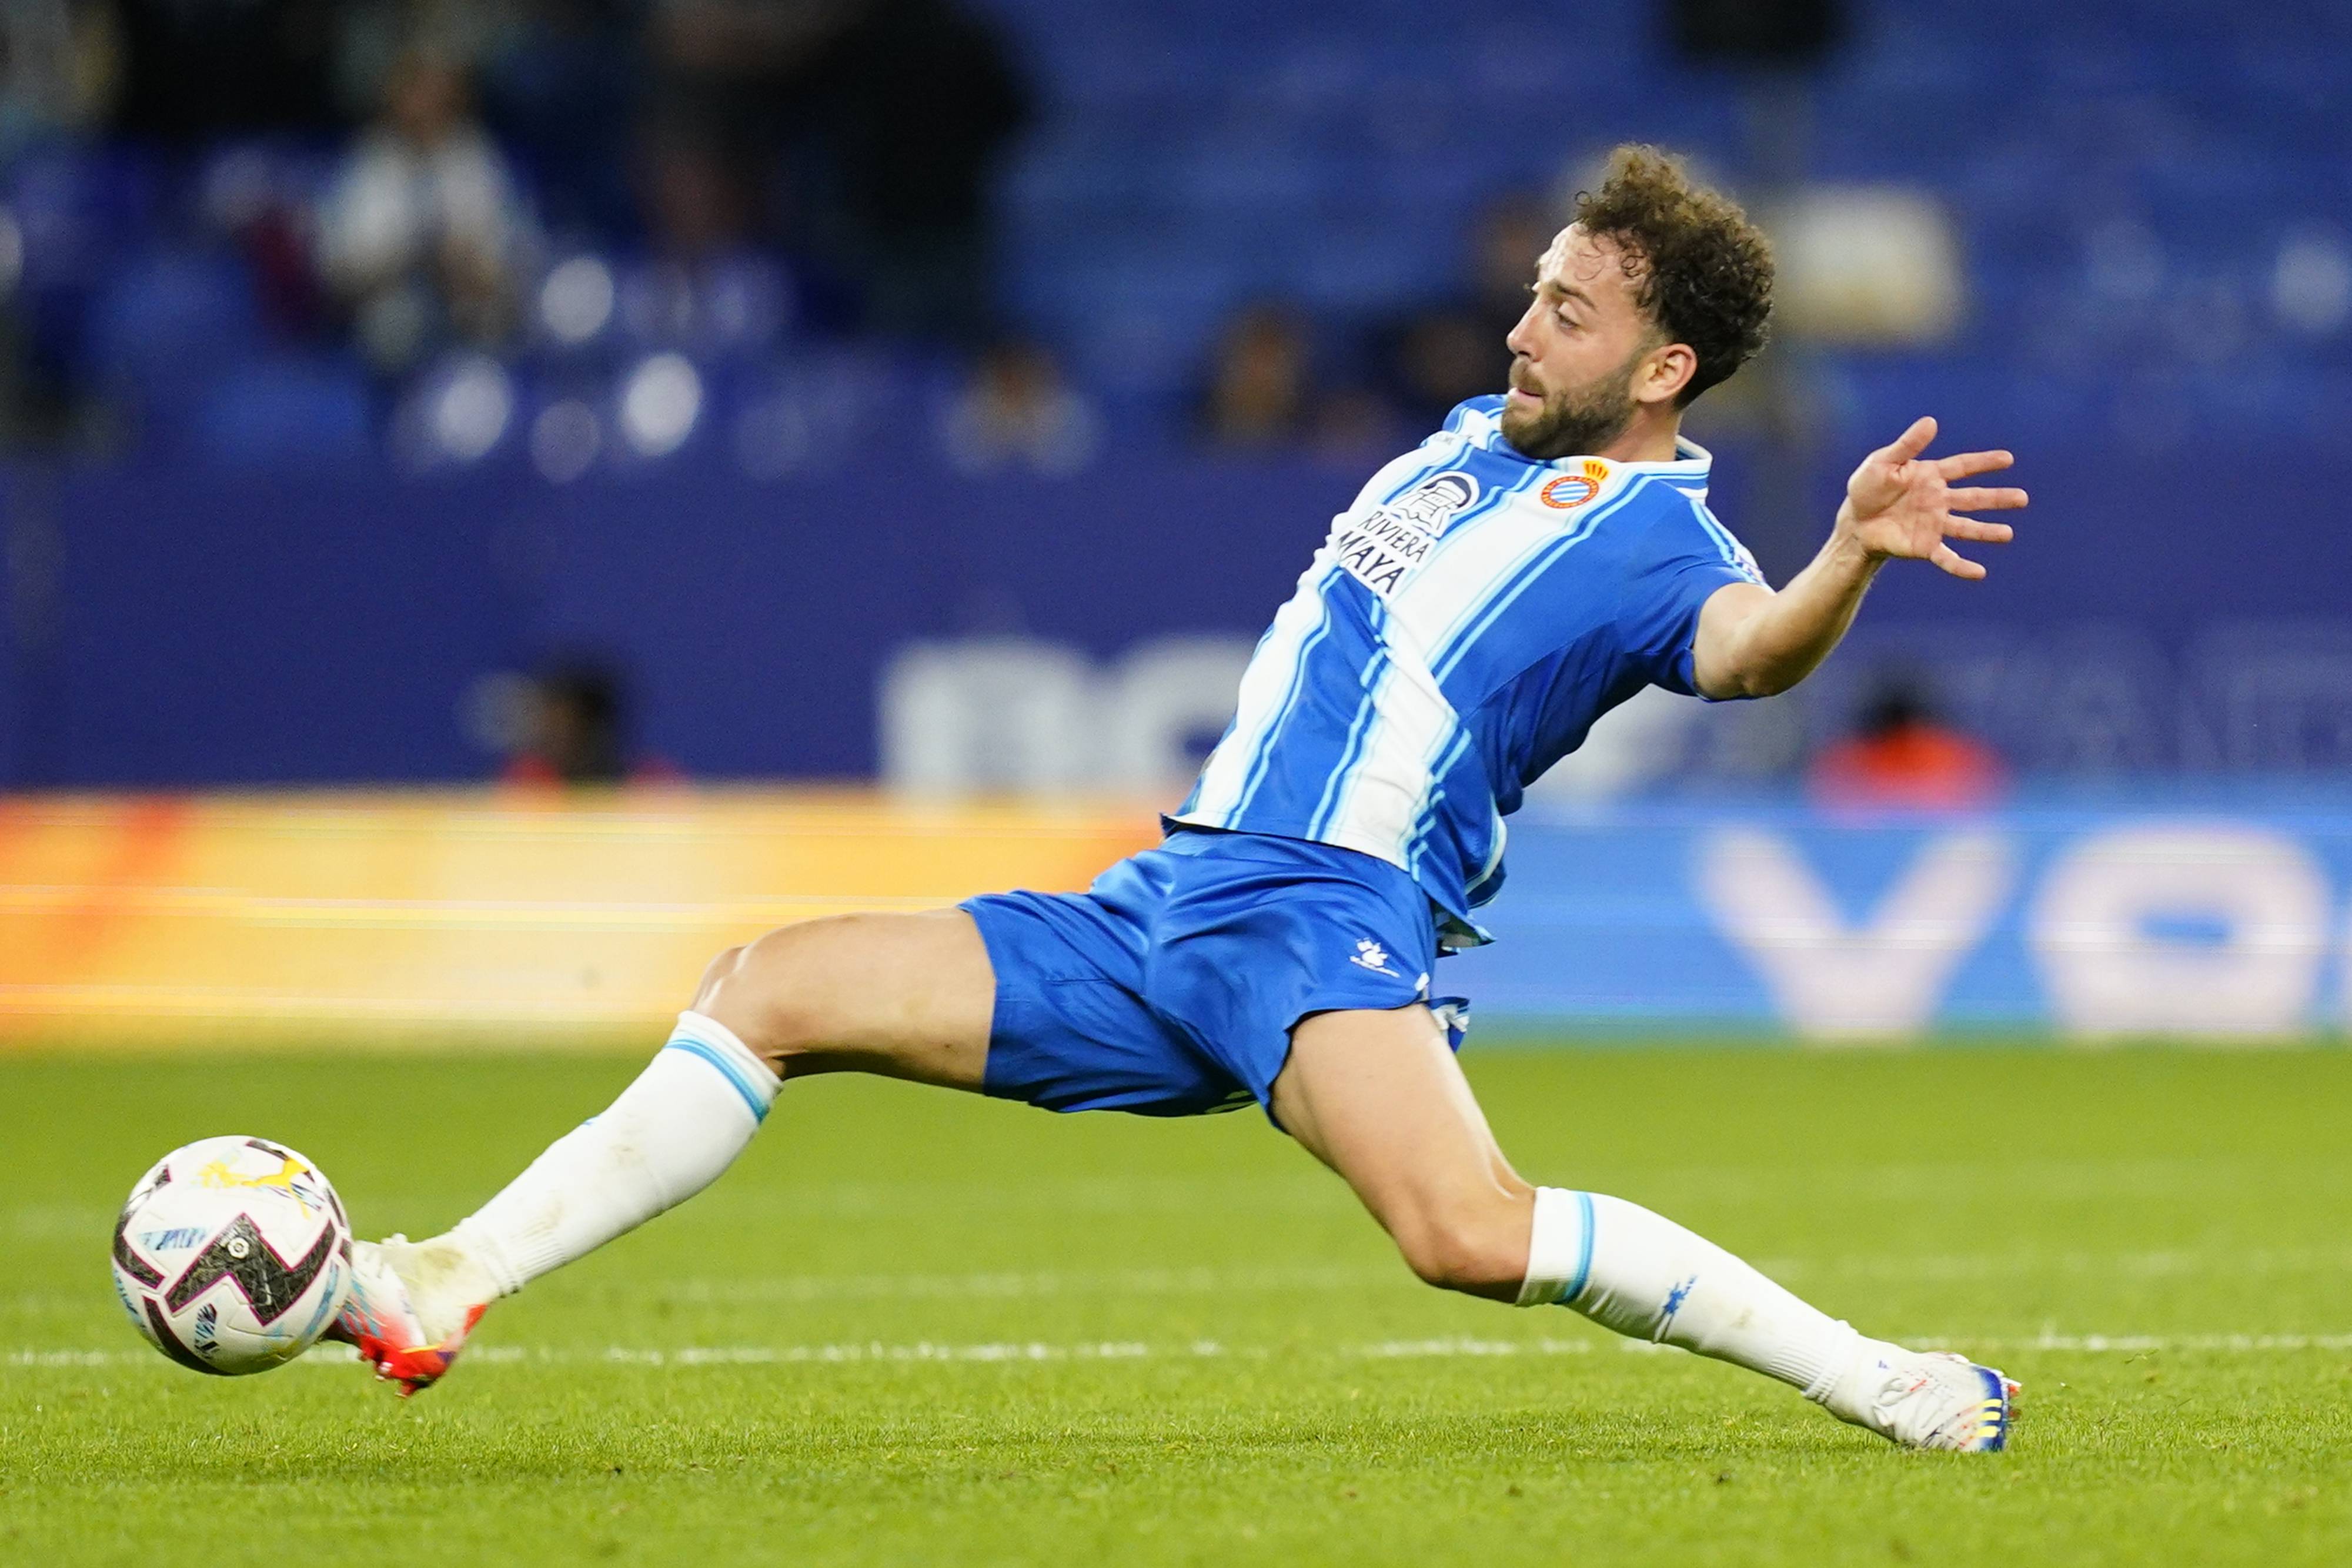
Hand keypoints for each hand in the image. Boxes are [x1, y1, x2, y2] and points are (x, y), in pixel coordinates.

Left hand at [1836, 416, 2027, 580]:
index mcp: (1931, 476)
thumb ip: (1908, 445)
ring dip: (1987, 532)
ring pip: (1966, 527)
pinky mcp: (1924, 546)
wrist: (1855, 522)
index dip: (1985, 463)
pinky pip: (1946, 557)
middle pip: (1974, 498)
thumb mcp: (1883, 462)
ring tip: (2008, 534)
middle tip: (2023, 498)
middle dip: (1998, 498)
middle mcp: (1939, 500)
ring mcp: (1934, 524)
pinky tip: (1980, 573)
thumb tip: (1931, 421)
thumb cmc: (1867, 488)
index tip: (2008, 459)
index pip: (1963, 467)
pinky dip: (1962, 566)